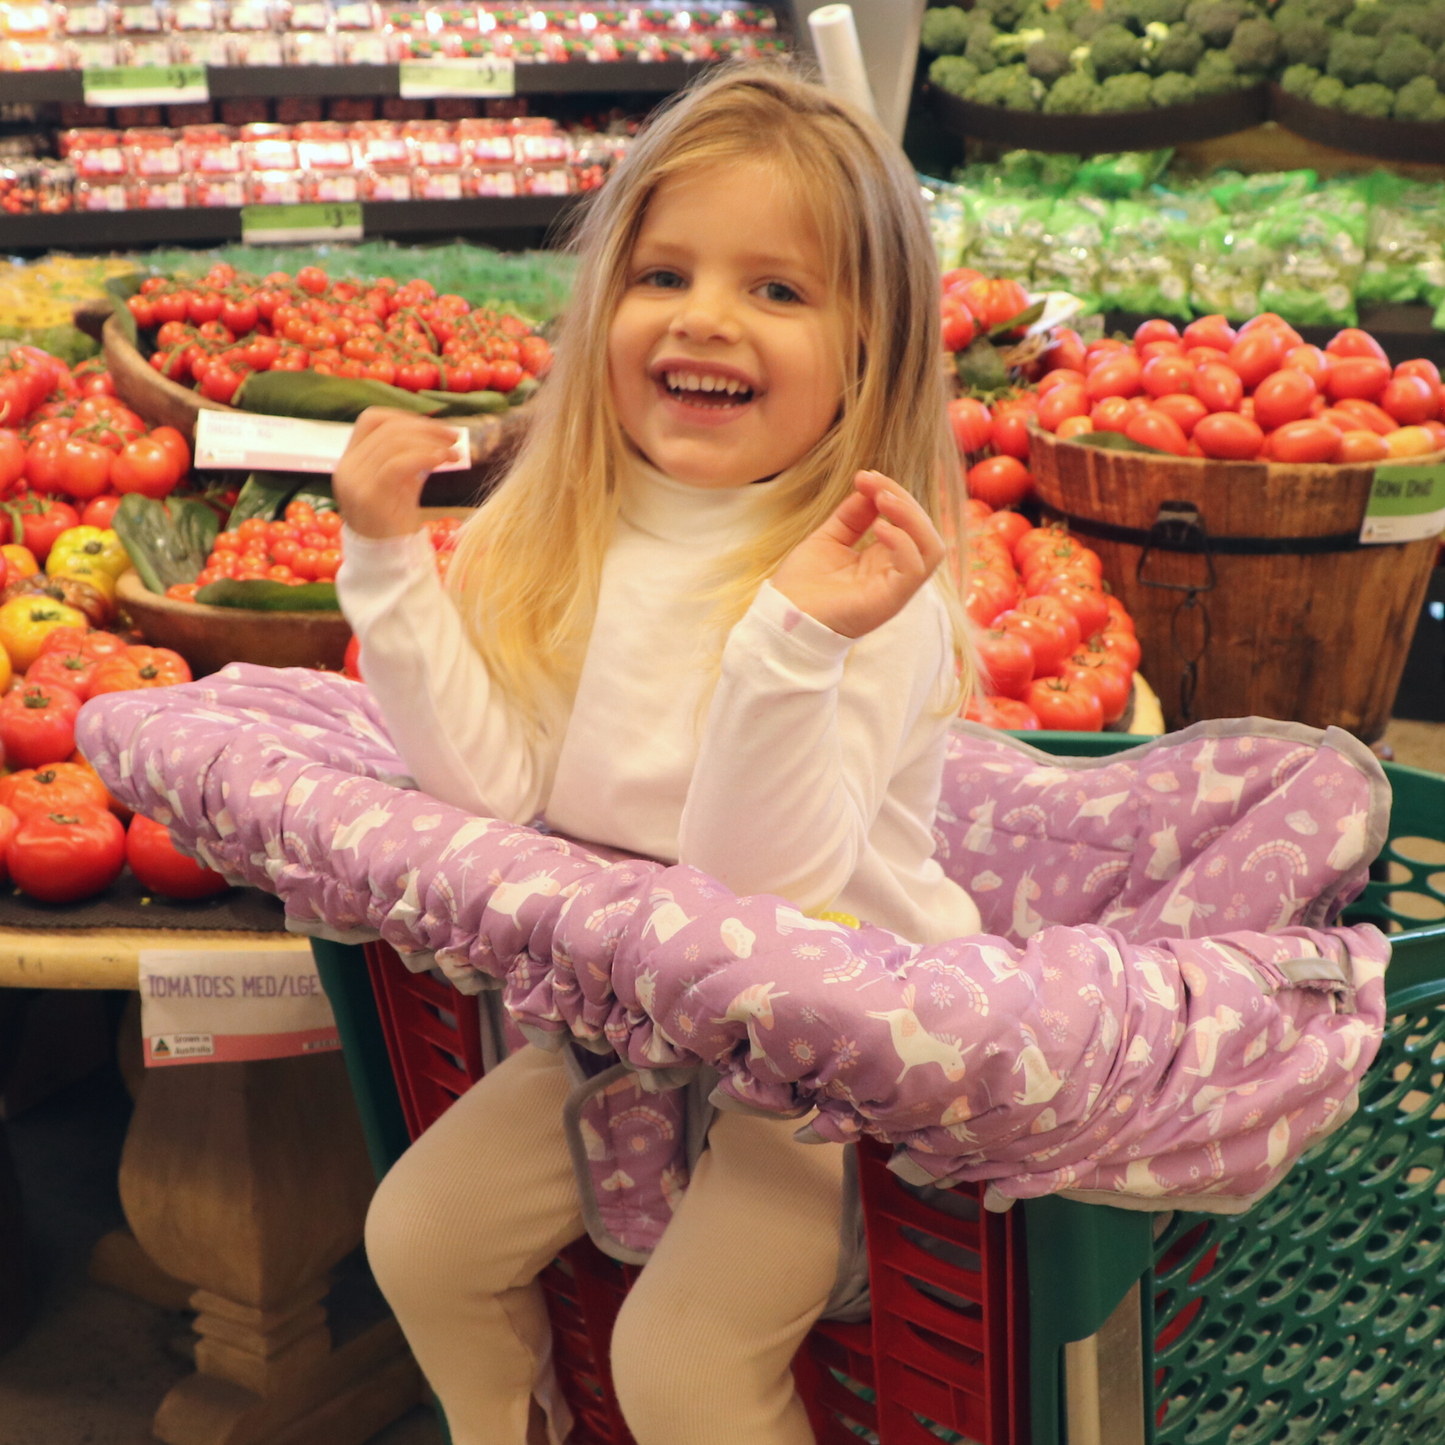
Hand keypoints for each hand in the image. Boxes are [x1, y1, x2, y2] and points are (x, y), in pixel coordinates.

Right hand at [332, 407, 461, 539]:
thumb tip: (435, 432)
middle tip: (455, 439)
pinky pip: (398, 463)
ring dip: (430, 442)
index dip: (404, 417)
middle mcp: (346, 467)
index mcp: (349, 460)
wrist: (388, 561)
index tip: (434, 428)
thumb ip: (408, 457)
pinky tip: (444, 460)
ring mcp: (355, 481)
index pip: (371, 420)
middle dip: (426, 429)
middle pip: (387, 428)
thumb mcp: (401, 482)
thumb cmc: (396, 522)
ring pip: (394, 442)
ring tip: (454, 454)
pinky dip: (425, 456)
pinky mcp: (370, 496)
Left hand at [771, 471, 944, 638]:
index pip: (908, 522)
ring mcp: (895, 588)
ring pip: (931, 547)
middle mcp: (894, 573)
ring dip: (912, 516)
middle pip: (923, 529)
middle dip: (903, 498)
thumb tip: (869, 487)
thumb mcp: (828, 539)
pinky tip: (879, 527)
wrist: (781, 618)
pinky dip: (903, 542)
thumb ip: (851, 516)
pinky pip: (915, 568)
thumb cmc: (802, 586)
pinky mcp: (891, 600)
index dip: (893, 493)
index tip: (865, 476)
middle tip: (873, 482)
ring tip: (883, 499)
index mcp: (883, 560)